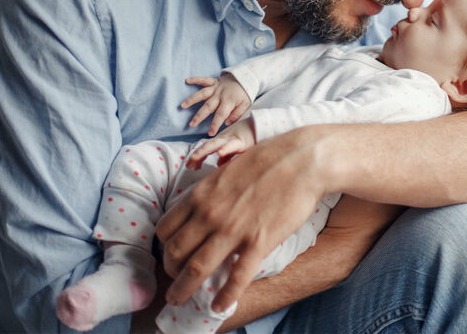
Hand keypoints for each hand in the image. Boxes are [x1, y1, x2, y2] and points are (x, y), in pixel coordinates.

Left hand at [155, 126, 329, 312]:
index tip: (171, 254)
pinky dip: (225, 297)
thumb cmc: (268, 160)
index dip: (164, 246)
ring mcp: (233, 229)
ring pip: (195, 269)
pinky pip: (236, 277)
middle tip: (173, 280)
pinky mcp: (258, 242)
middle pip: (174, 252)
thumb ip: (210, 191)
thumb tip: (201, 206)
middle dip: (169, 272)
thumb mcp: (227, 170)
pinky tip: (220, 307)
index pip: (165, 229)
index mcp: (200, 194)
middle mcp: (209, 214)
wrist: (302, 160)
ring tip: (178, 301)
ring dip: (183, 290)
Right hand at [181, 73, 251, 136]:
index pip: (220, 115)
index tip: (210, 133)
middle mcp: (220, 95)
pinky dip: (195, 79)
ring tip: (182, 106)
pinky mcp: (214, 82)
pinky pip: (204, 80)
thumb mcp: (245, 106)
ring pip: (202, 94)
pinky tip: (187, 80)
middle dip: (199, 116)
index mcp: (229, 102)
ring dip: (192, 99)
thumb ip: (236, 114)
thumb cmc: (245, 94)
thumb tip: (227, 122)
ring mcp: (216, 88)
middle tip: (191, 124)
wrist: (247, 78)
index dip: (215, 124)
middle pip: (208, 106)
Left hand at [187, 120, 256, 169]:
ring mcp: (232, 140)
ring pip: (215, 145)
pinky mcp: (241, 143)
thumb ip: (226, 155)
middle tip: (188, 164)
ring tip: (196, 157)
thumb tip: (218, 163)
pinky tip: (219, 152)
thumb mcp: (235, 146)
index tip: (190, 166)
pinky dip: (225, 149)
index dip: (197, 156)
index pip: (206, 148)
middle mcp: (224, 140)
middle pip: (208, 146)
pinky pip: (232, 146)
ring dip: (205, 151)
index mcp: (222, 141)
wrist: (261, 126)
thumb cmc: (248, 136)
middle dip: (197, 155)